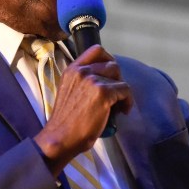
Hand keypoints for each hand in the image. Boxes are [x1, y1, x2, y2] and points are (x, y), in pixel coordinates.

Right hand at [33, 45, 132, 173]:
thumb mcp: (70, 91)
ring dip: (123, 92)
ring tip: (118, 105)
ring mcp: (93, 80)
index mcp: (72, 69)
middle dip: (117, 80)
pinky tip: (122, 112)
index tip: (111, 75)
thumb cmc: (66, 121)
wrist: (60, 138)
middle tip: (115, 96)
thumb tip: (105, 80)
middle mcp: (82, 71)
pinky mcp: (103, 93)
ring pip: (120, 78)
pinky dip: (127, 101)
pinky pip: (125, 90)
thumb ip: (83, 81)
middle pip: (112, 65)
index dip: (109, 60)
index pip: (96, 50)